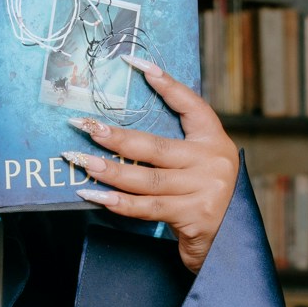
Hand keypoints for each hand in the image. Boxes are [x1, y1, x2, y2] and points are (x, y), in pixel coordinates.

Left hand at [65, 57, 240, 274]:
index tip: (136, 63)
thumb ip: (171, 146)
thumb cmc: (201, 197)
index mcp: (213, 139)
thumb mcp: (196, 164)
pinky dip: (118, 203)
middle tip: (84, 126)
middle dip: (115, 136)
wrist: (228, 243)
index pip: (190, 104)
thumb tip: (120, 131)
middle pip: (156, 146)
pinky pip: (148, 207)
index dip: (165, 83)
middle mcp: (213, 161)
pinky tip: (95, 196)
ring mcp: (206, 190)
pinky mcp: (196, 217)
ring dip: (108, 171)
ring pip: (147, 179)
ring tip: (79, 162)